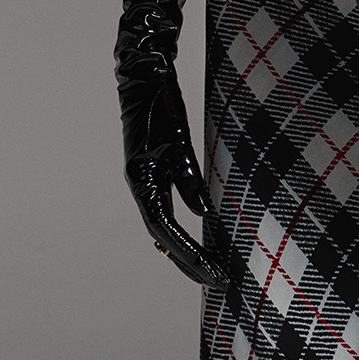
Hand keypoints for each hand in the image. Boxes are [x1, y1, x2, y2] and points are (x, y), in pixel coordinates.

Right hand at [121, 65, 227, 287]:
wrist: (144, 77)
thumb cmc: (161, 105)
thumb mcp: (180, 141)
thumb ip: (189, 178)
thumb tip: (204, 214)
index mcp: (142, 179)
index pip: (166, 229)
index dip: (190, 253)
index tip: (213, 272)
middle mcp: (141, 185)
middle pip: (163, 237)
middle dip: (190, 262)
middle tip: (218, 283)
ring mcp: (145, 180)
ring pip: (164, 227)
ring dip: (185, 250)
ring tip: (210, 272)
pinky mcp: (153, 173)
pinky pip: (166, 211)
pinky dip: (181, 231)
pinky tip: (195, 241)